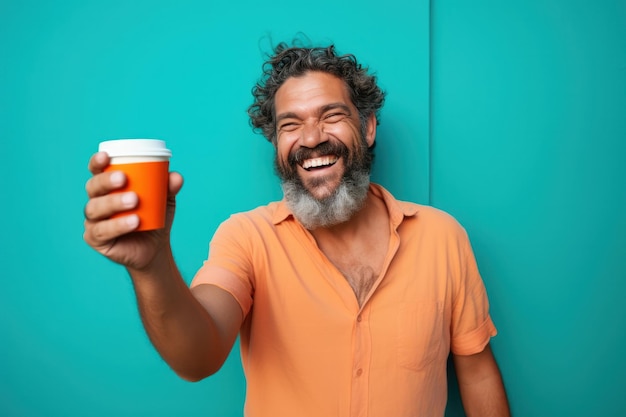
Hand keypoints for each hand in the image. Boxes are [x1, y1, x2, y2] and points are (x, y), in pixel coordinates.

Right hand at [83, 152, 183, 270]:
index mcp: (108, 187)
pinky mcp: (96, 239)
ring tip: (134, 201)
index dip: (97, 162)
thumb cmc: (154, 217)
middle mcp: (97, 201)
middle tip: (123, 179)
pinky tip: (134, 222)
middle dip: (106, 181)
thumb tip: (175, 176)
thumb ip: (168, 187)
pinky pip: (102, 231)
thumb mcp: (164, 200)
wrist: (155, 247)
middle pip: (93, 187)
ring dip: (113, 203)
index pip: (97, 171)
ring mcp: (94, 221)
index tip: (106, 156)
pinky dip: (118, 225)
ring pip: (95, 209)